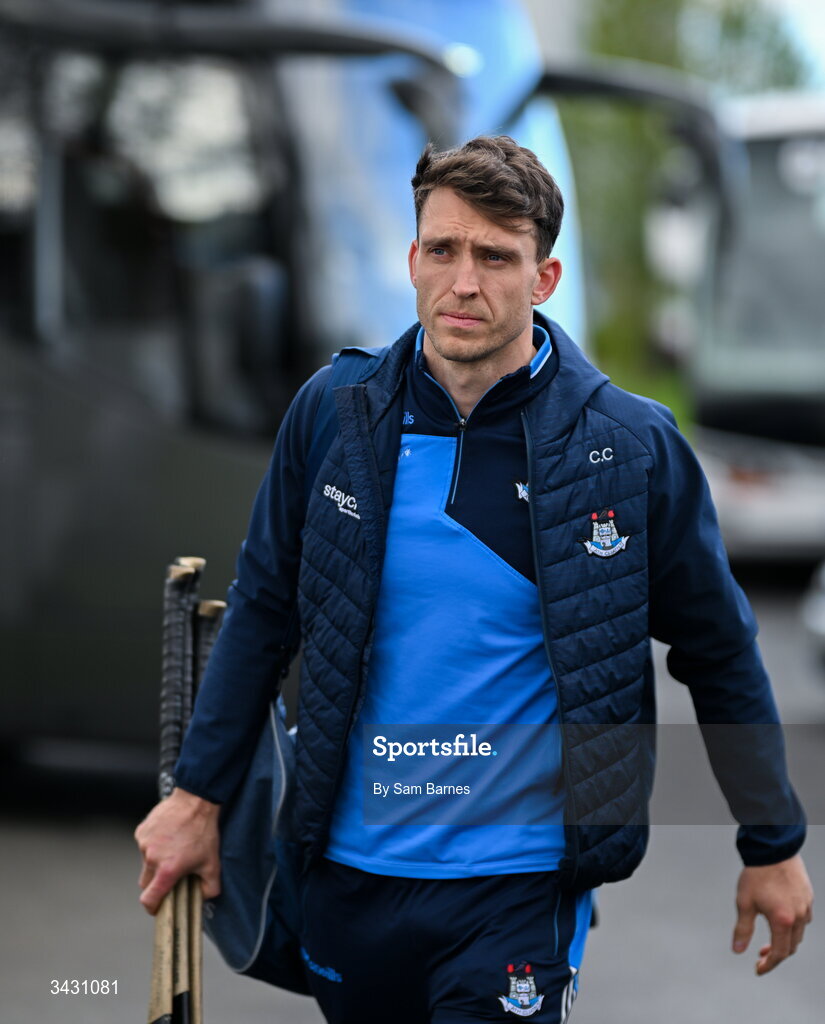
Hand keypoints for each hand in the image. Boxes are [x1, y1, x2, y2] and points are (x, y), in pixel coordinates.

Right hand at [135, 787, 220, 914]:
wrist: (195, 800)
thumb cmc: (204, 831)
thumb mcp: (213, 863)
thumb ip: (210, 888)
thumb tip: (203, 898)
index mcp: (167, 870)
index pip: (149, 899)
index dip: (152, 907)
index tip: (157, 907)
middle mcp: (152, 858)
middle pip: (145, 882)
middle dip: (156, 883)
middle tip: (171, 874)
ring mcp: (144, 843)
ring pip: (145, 862)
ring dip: (156, 861)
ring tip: (174, 849)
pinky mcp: (142, 831)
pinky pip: (144, 845)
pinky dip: (153, 846)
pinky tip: (168, 836)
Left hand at [732, 854, 812, 974]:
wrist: (772, 849)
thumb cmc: (756, 874)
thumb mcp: (744, 902)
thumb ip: (743, 929)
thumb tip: (738, 949)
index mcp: (783, 921)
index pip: (779, 953)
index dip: (768, 965)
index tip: (758, 969)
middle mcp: (799, 916)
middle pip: (790, 946)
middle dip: (776, 954)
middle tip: (761, 954)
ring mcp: (806, 906)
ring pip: (799, 934)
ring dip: (785, 940)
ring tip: (770, 937)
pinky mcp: (808, 896)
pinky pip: (804, 919)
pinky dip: (793, 926)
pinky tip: (781, 919)